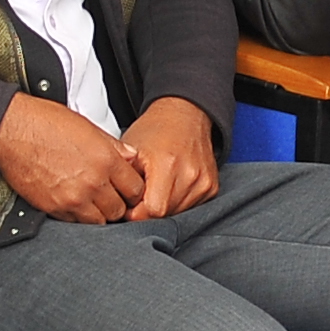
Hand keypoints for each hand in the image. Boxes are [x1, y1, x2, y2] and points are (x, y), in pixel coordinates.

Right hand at [0, 93, 143, 223]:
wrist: (12, 130)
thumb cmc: (46, 123)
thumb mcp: (88, 127)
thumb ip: (114, 146)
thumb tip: (130, 157)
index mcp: (106, 160)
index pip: (136, 190)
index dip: (134, 191)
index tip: (128, 190)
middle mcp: (93, 182)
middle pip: (119, 210)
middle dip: (118, 204)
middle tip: (110, 197)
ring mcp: (73, 198)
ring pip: (100, 221)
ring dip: (99, 214)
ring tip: (92, 201)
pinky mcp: (54, 208)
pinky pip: (76, 222)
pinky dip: (78, 216)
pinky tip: (74, 202)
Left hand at [123, 97, 221, 221]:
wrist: (184, 116)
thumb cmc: (155, 130)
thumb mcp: (130, 151)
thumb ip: (124, 181)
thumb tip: (118, 207)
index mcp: (167, 164)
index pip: (153, 211)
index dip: (136, 212)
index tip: (129, 203)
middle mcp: (190, 175)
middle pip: (165, 215)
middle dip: (148, 210)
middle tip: (140, 194)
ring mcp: (203, 182)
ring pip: (177, 214)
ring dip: (163, 206)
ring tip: (156, 187)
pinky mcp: (211, 187)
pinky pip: (190, 208)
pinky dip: (177, 202)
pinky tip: (171, 186)